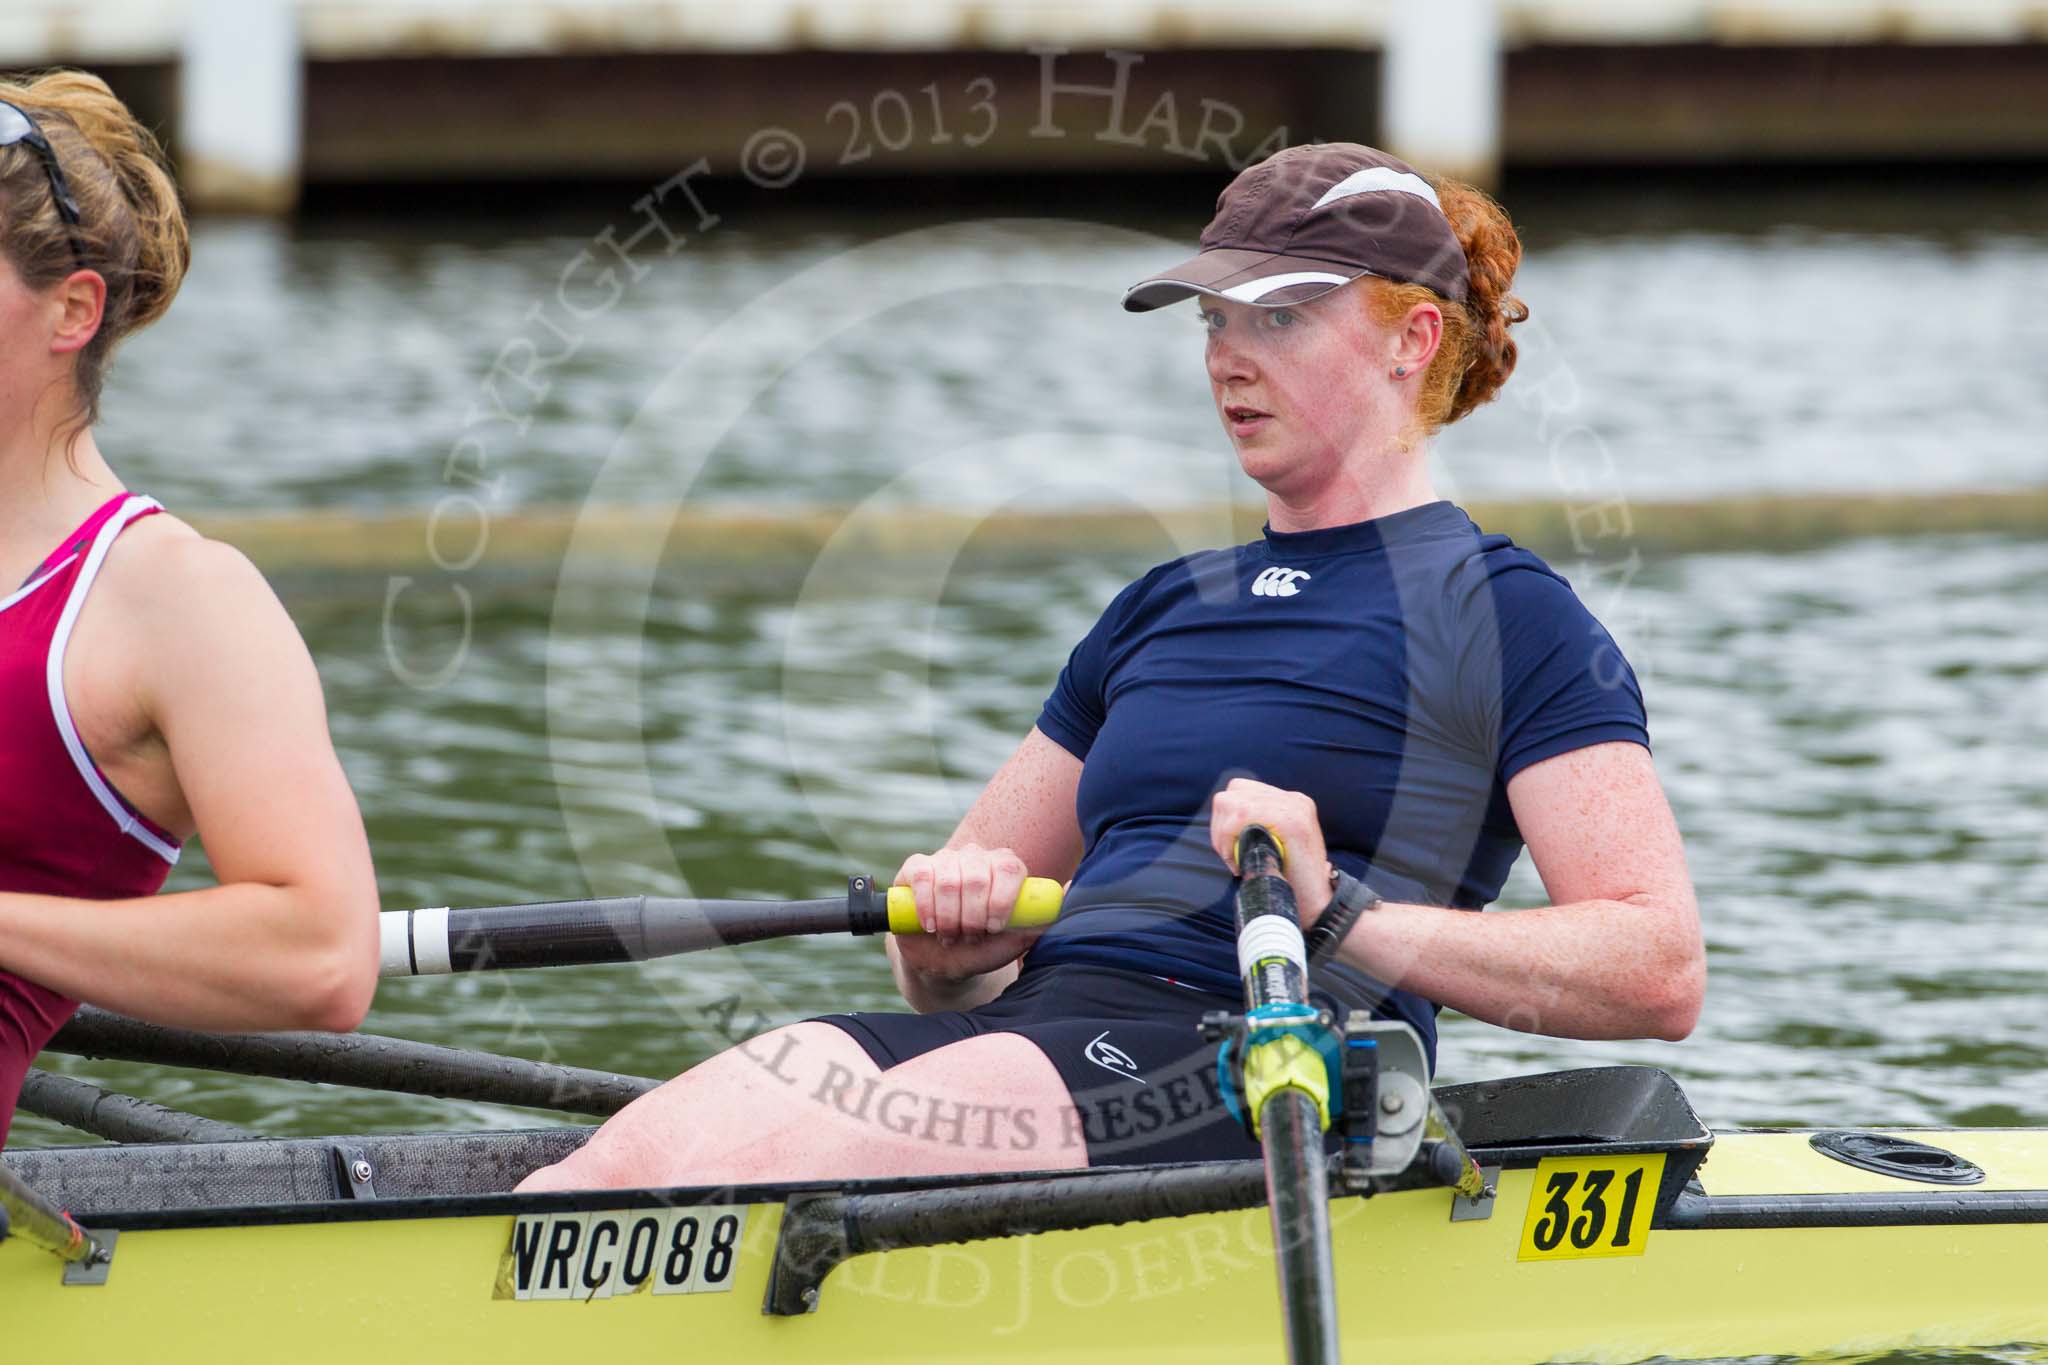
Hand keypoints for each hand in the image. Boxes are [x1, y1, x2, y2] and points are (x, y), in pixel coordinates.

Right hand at [890, 844, 1043, 983]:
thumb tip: (1070, 887)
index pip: (1008, 869)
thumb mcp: (1015, 940)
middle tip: (970, 937)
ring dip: (949, 918)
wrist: (944, 960)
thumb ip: (1042, 917)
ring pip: (949, 881)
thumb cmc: (985, 948)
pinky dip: (927, 906)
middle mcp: (977, 856)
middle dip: (972, 917)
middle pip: (977, 878)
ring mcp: (946, 859)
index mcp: (1006, 867)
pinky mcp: (917, 867)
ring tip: (951, 937)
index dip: (1000, 901)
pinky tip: (930, 925)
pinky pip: (922, 877)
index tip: (993, 928)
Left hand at [1208, 778, 1333, 925]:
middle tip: (1229, 856)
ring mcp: (1294, 807)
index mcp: (1290, 803)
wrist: (1317, 906)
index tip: (1228, 848)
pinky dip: (1229, 838)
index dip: (1226, 818)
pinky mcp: (1291, 820)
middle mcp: (1294, 800)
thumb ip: (1257, 827)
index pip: (1241, 790)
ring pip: (1233, 802)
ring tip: (1235, 860)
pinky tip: (1238, 862)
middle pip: (1233, 792)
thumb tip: (1222, 820)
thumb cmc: (1290, 882)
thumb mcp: (1273, 846)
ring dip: (1223, 834)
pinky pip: (1242, 815)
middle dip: (1220, 825)